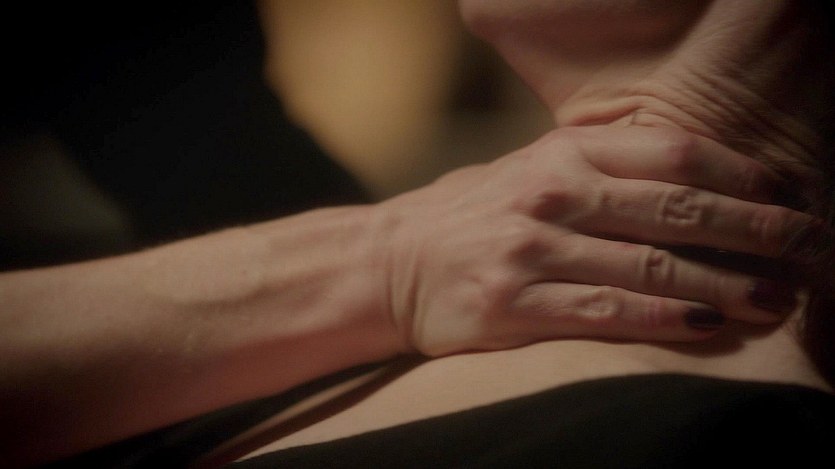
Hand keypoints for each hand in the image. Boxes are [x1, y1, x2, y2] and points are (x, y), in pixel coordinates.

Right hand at [372, 125, 812, 355]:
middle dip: (754, 229)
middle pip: (677, 209)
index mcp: (561, 152)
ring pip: (651, 265)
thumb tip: (687, 181)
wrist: (390, 262)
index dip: (741, 174)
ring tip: (777, 297)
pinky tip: (707, 324)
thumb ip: (598, 168)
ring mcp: (533, 249)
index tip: (786, 193)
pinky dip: (664, 318)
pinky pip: (607, 310)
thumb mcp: (529, 170)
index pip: (673, 155)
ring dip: (725, 283)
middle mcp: (552, 194)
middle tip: (806, 245)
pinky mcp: (515, 304)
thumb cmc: (471, 217)